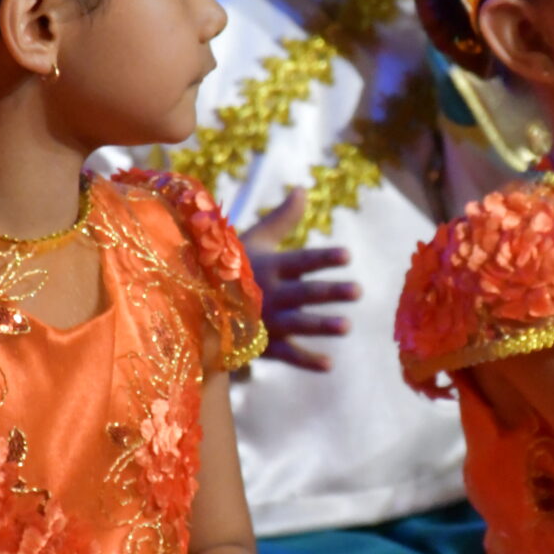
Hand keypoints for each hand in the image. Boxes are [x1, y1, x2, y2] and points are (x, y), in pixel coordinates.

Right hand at [240, 190, 358, 372]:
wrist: (195, 301)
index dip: (323, 257)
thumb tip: (304, 188)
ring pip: (297, 324)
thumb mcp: (256, 239)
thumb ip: (284, 218)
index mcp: (269, 266)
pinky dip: (306, 361)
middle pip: (304, 292)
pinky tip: (330, 364)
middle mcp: (268, 293)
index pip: (301, 260)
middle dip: (329, 292)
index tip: (348, 255)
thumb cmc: (231, 265)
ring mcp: (266, 320)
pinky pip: (285, 354)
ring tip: (347, 326)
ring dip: (321, 325)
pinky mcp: (262, 344)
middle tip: (358, 290)